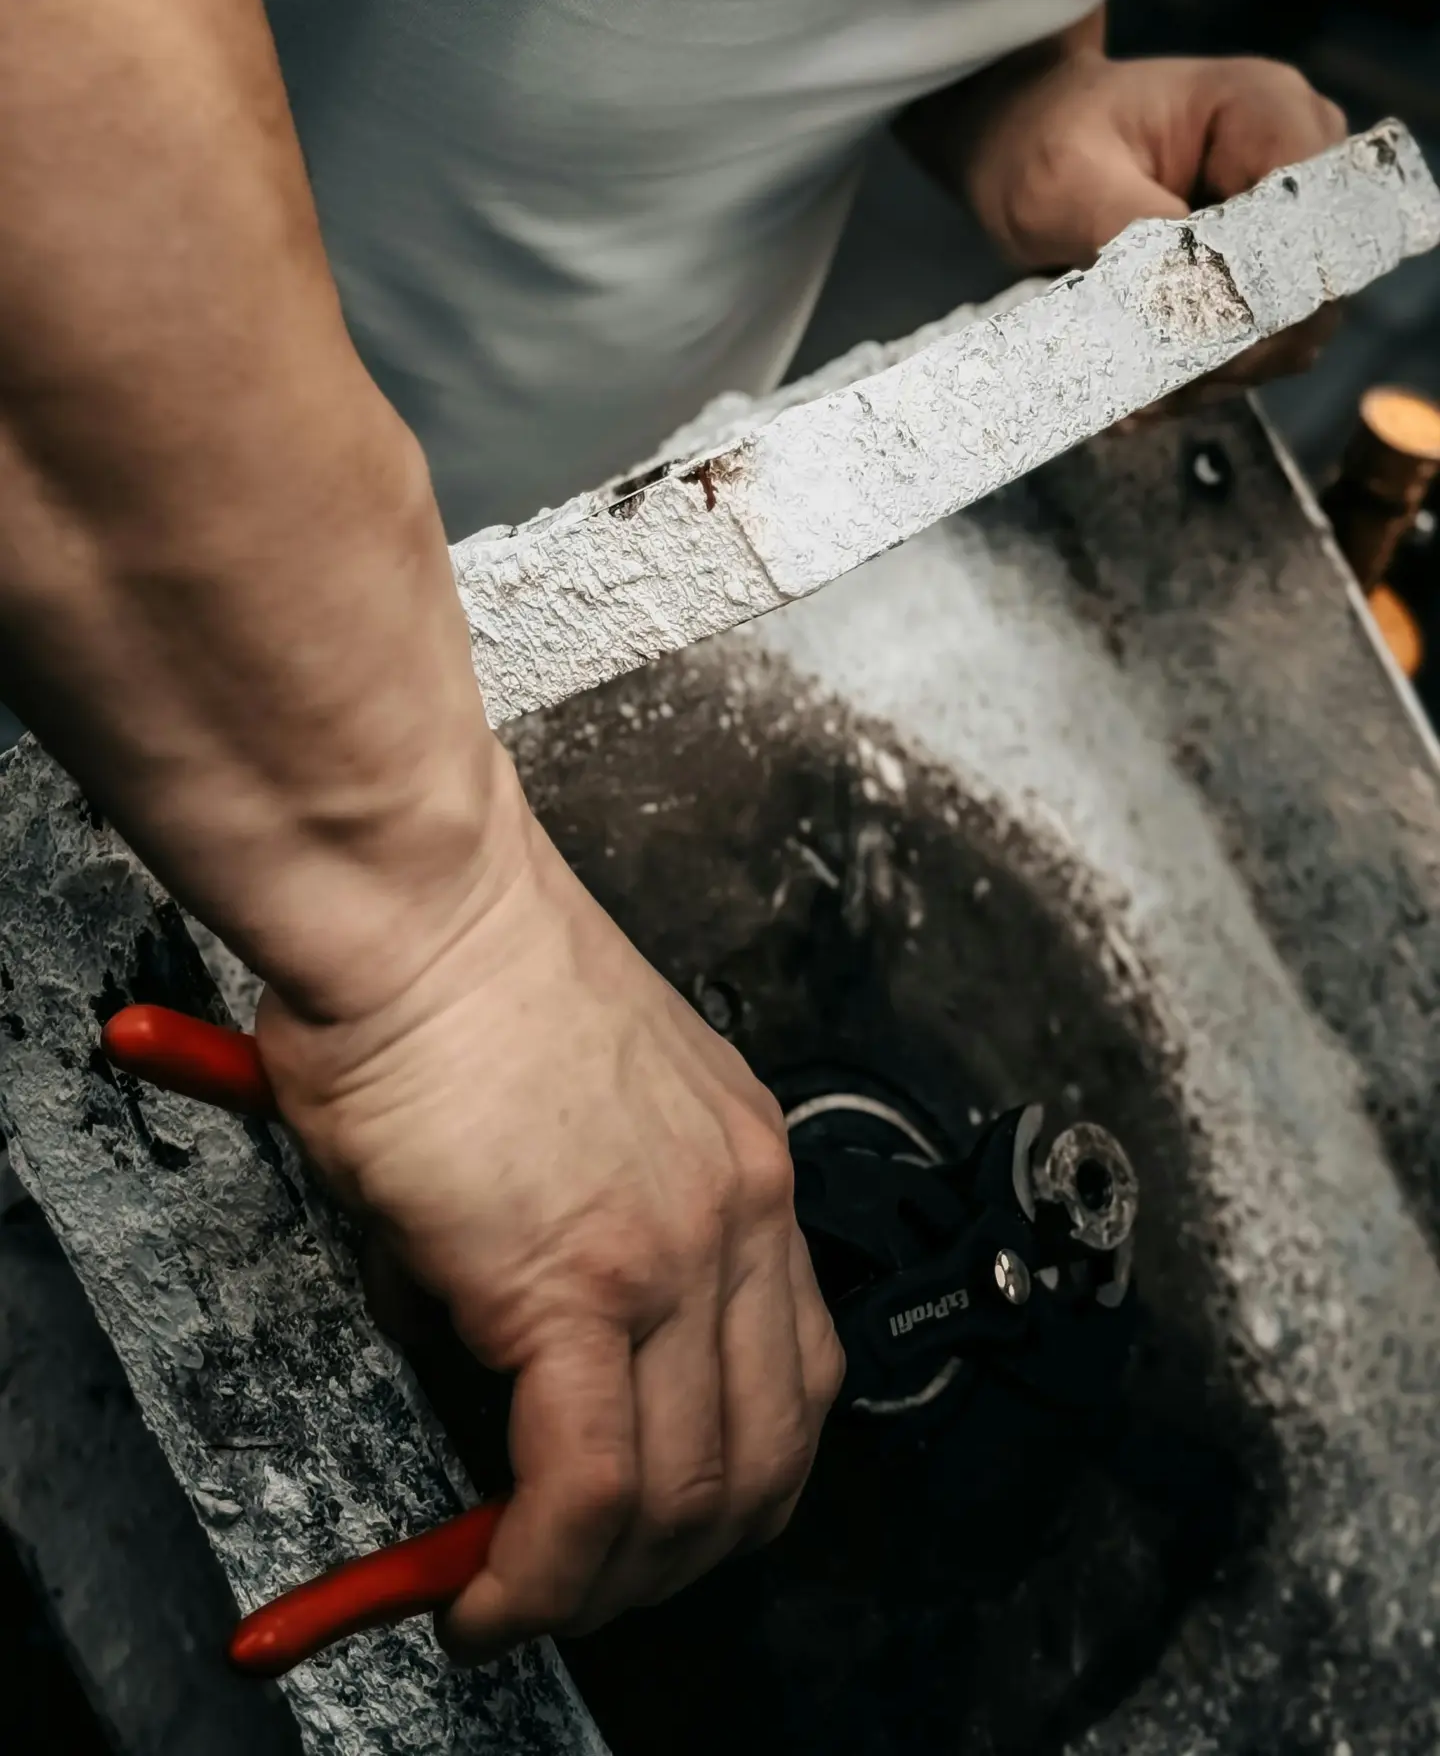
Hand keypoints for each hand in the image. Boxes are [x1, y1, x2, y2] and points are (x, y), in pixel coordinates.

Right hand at [254, 754, 842, 1657]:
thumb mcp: (567, 1114)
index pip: (797, 1374)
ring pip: (694, 1492)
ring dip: (608, 1585)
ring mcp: (674, 1248)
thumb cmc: (453, 975)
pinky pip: (590, 1487)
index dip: (731, 1483)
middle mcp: (739, 1207)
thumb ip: (566, 1234)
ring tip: (522, 1600)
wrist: (414, 903)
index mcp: (743, 1163)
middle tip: (591, 1590)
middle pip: (767, 1456)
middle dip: (678, 1562)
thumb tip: (504, 1350)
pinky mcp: (578, 1279)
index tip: (657, 1525)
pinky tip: (489, 1592)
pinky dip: (543, 1573)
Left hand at [945, 44, 1347, 393]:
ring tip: (1130, 392)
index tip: (1192, 344)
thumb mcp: (1065, 181)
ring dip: (1209, 374)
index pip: (1312, 220)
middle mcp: (1297, 167)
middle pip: (1309, 290)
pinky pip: (1253, 347)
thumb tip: (1195, 305)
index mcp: (1268, 112)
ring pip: (1285, 334)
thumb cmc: (1040, 139)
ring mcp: (1288, 227)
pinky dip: (1196, 377)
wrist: (1024, 145)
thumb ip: (1136, 233)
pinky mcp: (1263, 275)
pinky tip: (1138, 390)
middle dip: (1232, 350)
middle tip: (1149, 386)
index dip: (1266, 293)